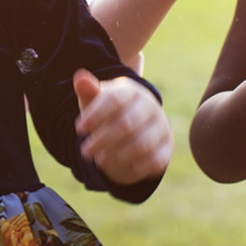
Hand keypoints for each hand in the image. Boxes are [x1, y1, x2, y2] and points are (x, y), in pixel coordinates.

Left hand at [73, 70, 171, 184]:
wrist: (135, 127)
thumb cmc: (109, 112)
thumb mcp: (97, 102)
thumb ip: (89, 91)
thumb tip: (80, 77)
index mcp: (132, 92)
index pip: (115, 100)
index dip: (96, 115)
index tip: (79, 129)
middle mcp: (151, 107)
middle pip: (127, 123)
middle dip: (103, 139)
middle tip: (85, 151)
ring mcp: (161, 127)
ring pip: (142, 144)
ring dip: (118, 154)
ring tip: (99, 161)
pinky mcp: (167, 148)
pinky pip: (154, 160)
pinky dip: (135, 166)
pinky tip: (117, 168)